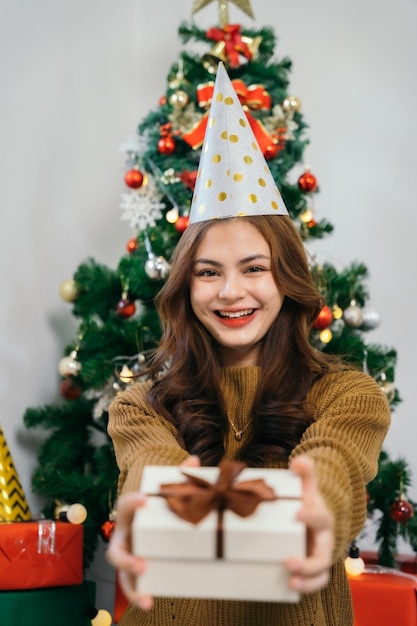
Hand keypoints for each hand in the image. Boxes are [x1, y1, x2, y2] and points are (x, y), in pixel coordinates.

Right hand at [106, 456, 200, 610]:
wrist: (146, 517)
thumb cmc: (157, 505)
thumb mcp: (166, 491)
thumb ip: (178, 476)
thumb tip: (195, 463)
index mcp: (129, 514)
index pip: (125, 505)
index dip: (133, 502)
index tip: (144, 499)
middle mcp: (123, 536)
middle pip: (115, 549)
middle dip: (126, 558)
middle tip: (142, 563)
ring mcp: (127, 555)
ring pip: (120, 573)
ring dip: (131, 582)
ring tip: (145, 593)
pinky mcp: (135, 571)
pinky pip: (133, 586)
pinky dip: (138, 595)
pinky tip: (150, 602)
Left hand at [285, 455, 333, 593]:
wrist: (318, 517)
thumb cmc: (309, 502)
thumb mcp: (307, 486)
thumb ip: (305, 473)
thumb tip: (299, 461)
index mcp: (323, 518)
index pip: (320, 517)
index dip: (311, 515)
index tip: (298, 513)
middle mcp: (325, 540)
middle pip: (323, 554)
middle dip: (308, 562)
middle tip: (288, 561)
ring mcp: (321, 555)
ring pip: (321, 573)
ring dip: (308, 579)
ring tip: (291, 580)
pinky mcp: (314, 568)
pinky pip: (316, 582)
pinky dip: (306, 586)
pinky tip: (290, 586)